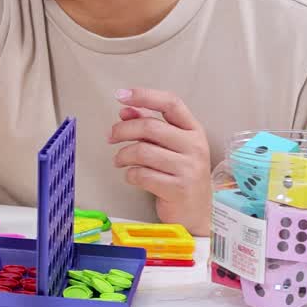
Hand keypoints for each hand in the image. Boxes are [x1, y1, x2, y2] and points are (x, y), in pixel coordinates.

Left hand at [110, 88, 211, 234]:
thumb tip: (125, 110)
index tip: (121, 95)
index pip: (171, 103)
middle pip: (149, 126)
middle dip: (122, 130)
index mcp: (193, 130)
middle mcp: (195, 146)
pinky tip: (131, 176)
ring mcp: (188, 168)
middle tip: (110, 137)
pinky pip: (141, 174)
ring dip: (122, 155)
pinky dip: (129, 174)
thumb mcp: (169, 146)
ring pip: (142, 151)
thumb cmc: (179, 174)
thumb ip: (149, 125)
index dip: (144, 96)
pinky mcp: (178, 188)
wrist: (196, 211)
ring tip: (119, 161)